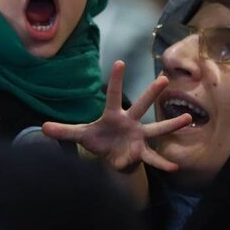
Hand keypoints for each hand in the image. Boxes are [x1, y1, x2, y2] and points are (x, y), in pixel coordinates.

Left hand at [41, 61, 190, 172]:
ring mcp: (138, 136)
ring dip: (171, 124)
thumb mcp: (80, 135)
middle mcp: (130, 122)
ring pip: (156, 128)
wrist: (109, 156)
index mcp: (113, 114)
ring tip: (188, 118)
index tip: (120, 62)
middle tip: (164, 77)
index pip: (113, 94)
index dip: (116, 80)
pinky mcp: (141, 152)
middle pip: (141, 105)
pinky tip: (174, 166)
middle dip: (151, 93)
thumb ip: (63, 131)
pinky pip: (153, 158)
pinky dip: (162, 163)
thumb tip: (42, 128)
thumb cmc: (98, 140)